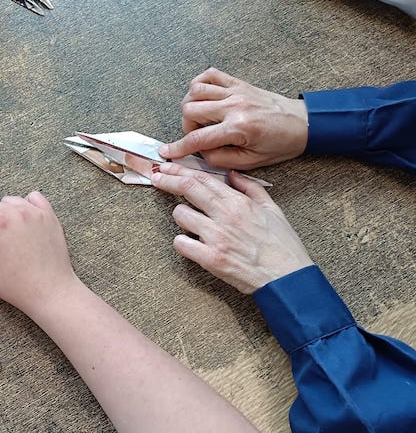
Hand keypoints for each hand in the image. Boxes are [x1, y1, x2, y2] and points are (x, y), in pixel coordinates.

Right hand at [0, 192, 78, 317]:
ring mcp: (34, 211)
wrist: (51, 291)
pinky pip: (30, 199)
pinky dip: (23, 207)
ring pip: (6, 201)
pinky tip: (21, 225)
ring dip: (1, 214)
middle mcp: (16, 211)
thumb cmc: (18, 286)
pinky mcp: (48, 214)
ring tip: (6, 237)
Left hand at [151, 162, 312, 293]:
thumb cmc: (282, 246)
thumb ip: (251, 188)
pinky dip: (181, 242)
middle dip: (168, 180)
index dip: (181, 171)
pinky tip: (189, 243)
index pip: (203, 178)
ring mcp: (216, 237)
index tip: (168, 167)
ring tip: (189, 221)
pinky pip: (181, 244)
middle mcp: (225, 216)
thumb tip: (233, 174)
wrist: (288, 279)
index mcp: (239, 202)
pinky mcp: (210, 259)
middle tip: (157, 178)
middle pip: (187, 189)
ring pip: (180, 215)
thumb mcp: (273, 209)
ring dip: (180, 216)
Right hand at [159, 67, 308, 169]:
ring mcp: (235, 91)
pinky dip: (199, 84)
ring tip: (200, 118)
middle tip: (196, 135)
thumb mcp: (252, 161)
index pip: (198, 138)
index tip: (167, 152)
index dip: (178, 147)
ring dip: (190, 105)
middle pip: (190, 110)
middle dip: (186, 126)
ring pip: (195, 91)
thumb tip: (200, 154)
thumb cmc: (281, 143)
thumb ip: (221, 159)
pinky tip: (203, 97)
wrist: (303, 124)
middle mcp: (234, 105)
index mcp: (239, 127)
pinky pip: (209, 75)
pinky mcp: (237, 83)